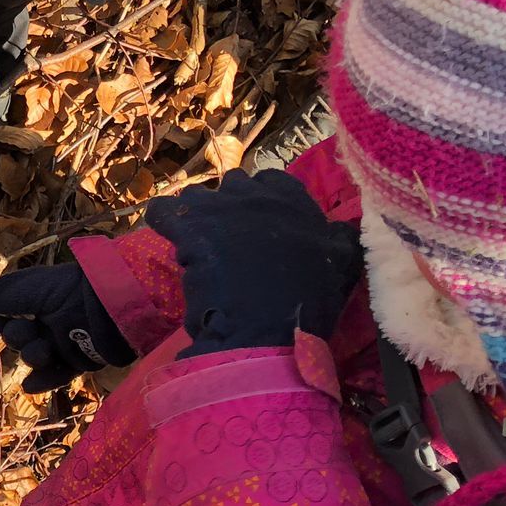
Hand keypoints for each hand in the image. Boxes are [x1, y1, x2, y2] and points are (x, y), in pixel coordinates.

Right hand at [0, 263, 133, 392]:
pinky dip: (42, 381)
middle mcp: (45, 318)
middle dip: (16, 336)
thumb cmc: (66, 290)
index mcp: (33, 297)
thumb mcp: (27, 289)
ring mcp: (62, 341)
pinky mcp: (79, 360)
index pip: (1, 312)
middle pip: (16, 336)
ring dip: (32, 355)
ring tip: (44, 351)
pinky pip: (56, 375)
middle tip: (27, 330)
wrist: (110, 305)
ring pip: (34, 356)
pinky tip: (29, 385)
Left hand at [143, 169, 362, 355]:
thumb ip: (341, 239)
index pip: (273, 180)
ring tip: (198, 242)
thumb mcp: (342, 265)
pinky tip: (166, 231)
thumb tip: (343, 229)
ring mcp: (219, 207)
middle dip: (229, 206)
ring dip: (197, 215)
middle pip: (233, 185)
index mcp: (294, 200)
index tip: (260, 224)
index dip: (263, 200)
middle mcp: (255, 194)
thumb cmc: (307, 299)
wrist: (266, 325)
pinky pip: (163, 210)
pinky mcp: (188, 227)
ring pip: (198, 196)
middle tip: (228, 237)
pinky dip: (162, 219)